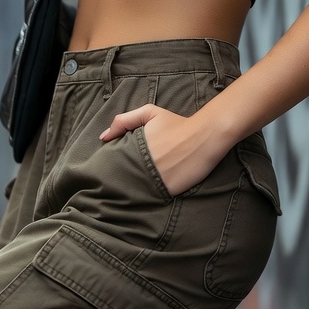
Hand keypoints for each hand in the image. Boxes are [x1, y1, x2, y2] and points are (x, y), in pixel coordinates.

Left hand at [100, 104, 223, 195]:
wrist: (205, 135)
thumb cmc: (177, 123)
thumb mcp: (149, 113)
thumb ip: (124, 121)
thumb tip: (103, 137)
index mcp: (134, 148)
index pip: (115, 162)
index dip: (115, 164)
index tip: (118, 164)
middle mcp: (142, 165)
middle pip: (123, 176)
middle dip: (123, 176)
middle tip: (129, 174)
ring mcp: (155, 179)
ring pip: (136, 188)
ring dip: (135, 186)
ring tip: (141, 181)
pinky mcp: (168, 190)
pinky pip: (153, 195)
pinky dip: (151, 193)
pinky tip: (153, 186)